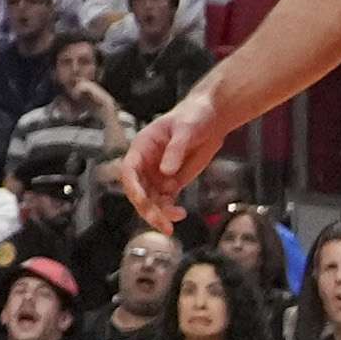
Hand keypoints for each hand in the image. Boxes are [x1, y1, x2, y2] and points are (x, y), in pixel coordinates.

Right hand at [116, 89, 222, 226]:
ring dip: (159, 213)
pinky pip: (165, 201)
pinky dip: (170, 211)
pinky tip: (180, 214)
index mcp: (142, 146)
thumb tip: (166, 172)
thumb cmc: (194, 117)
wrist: (211, 119)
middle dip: (147, 208)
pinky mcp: (172, 183)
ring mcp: (158, 175)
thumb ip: (175, 150)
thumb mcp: (186, 129)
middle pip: (138, 191)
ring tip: (175, 220)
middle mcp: (146, 164)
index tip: (142, 201)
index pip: (129, 170)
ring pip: (151, 200)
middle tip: (161, 222)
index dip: (133, 187)